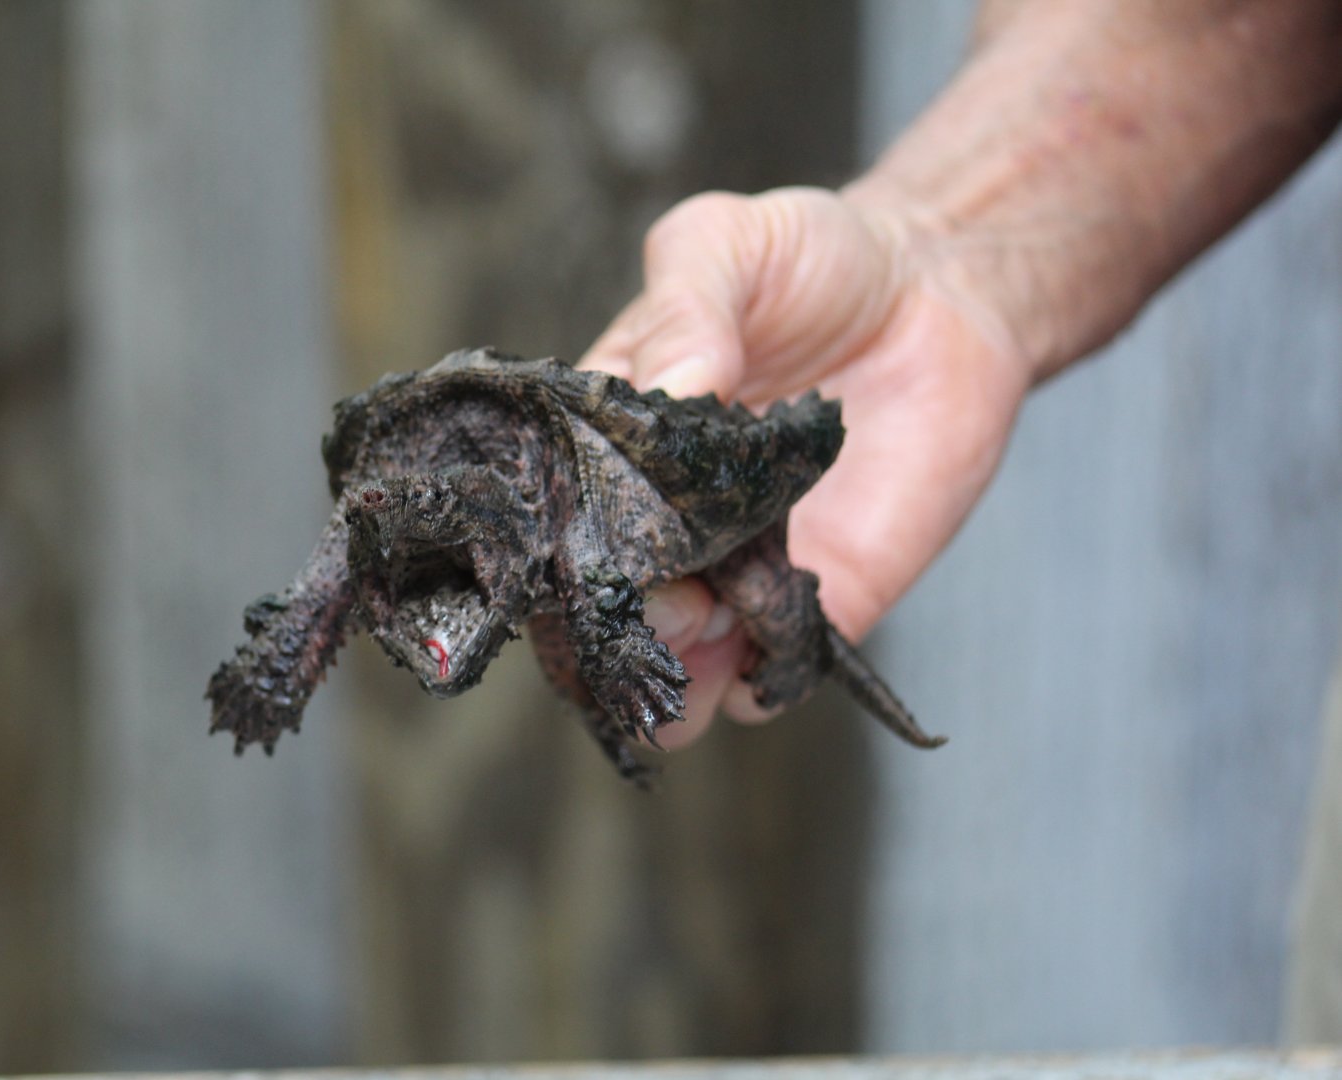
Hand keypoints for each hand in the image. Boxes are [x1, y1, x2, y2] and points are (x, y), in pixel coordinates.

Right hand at [579, 187, 1030, 747]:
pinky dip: (758, 684)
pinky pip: (770, 675)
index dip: (553, 555)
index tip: (585, 551)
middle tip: (665, 592)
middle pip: (602, 612)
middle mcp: (659, 522)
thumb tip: (666, 390)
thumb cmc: (811, 259)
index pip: (549, 523)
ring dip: (674, 676)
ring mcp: (732, 568)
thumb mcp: (725, 246)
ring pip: (674, 668)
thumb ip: (686, 308)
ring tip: (705, 629)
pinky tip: (766, 648)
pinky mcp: (816, 600)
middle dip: (616, 626)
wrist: (936, 289)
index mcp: (607, 443)